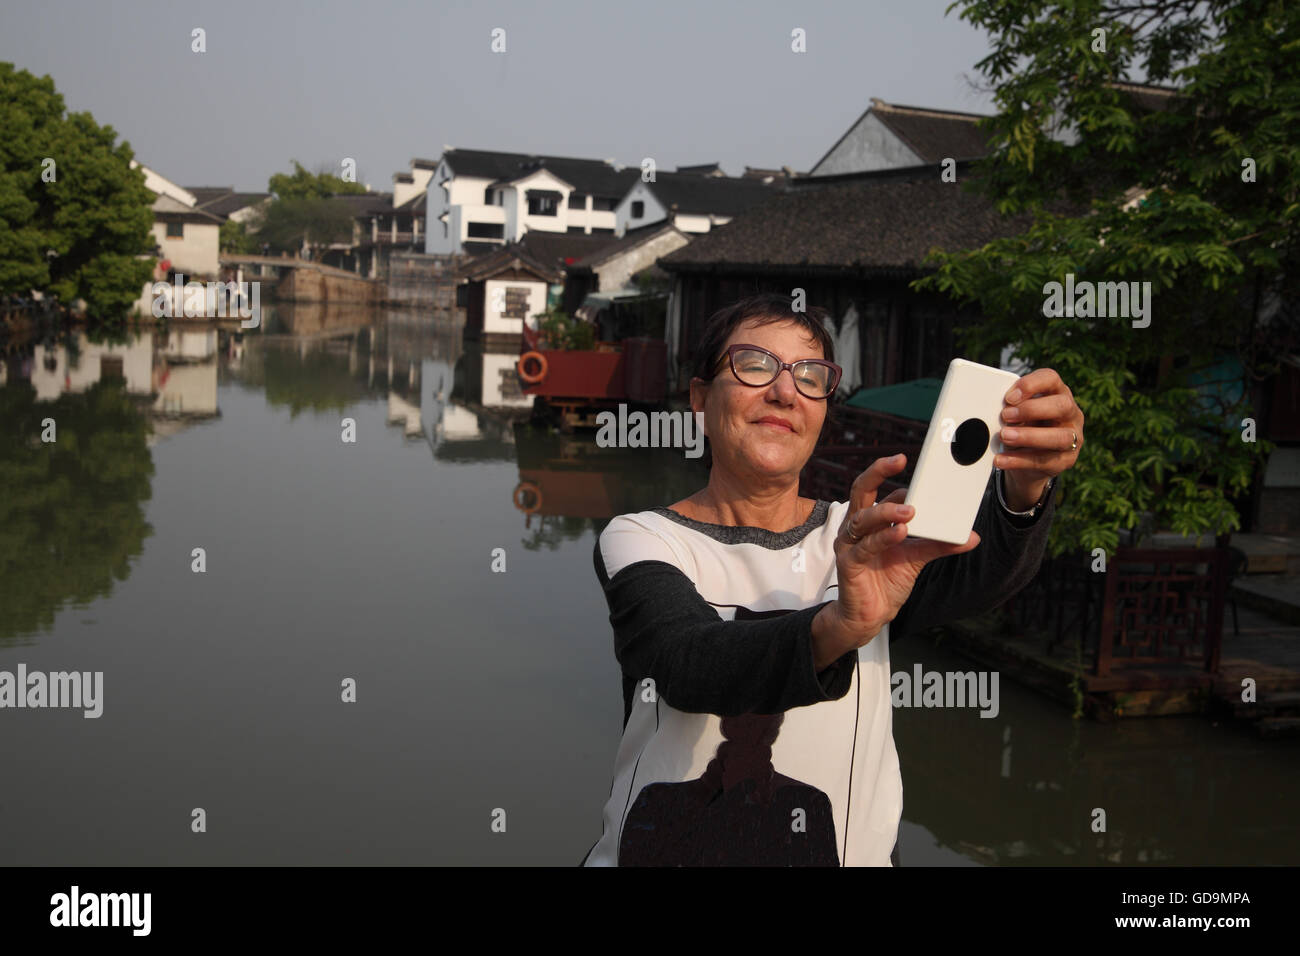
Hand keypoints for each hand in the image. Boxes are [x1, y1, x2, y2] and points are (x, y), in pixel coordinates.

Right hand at [815, 454, 979, 662]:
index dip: (892, 475)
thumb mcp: (917, 558)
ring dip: (886, 512)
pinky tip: (900, 533)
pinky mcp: (848, 563)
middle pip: (861, 489)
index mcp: (870, 520)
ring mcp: (849, 544)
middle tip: (900, 460)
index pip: (879, 490)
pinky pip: (865, 547)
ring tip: (911, 511)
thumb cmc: (888, 580)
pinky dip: (884, 538)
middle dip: (878, 471)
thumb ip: (939, 545)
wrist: (871, 615)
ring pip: (863, 518)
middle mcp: (856, 527)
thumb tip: (971, 537)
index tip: (911, 462)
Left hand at [997, 368, 1084, 510]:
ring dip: (1029, 436)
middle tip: (1005, 416)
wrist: (1028, 460)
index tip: (1009, 397)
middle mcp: (1071, 413)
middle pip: (1062, 405)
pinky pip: (1045, 461)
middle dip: (1032, 409)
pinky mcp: (1067, 460)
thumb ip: (1008, 408)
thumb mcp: (1016, 414)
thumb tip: (985, 409)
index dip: (1031, 384)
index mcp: (1057, 393)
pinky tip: (1001, 460)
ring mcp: (1073, 437)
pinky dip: (1019, 461)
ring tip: (1004, 436)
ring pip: (1059, 437)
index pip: (1051, 379)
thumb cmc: (1022, 427)